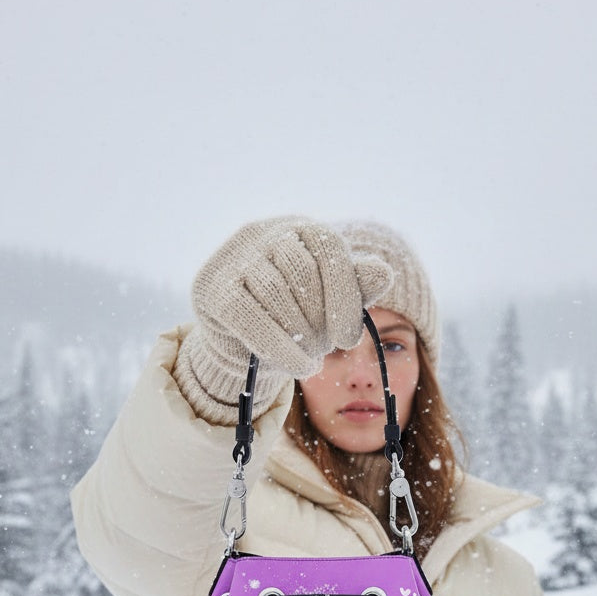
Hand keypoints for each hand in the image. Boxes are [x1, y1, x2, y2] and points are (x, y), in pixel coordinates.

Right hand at [191, 216, 392, 380]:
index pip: (328, 248)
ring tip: (311, 358)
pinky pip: (251, 319)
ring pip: (277, 296)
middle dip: (320, 319)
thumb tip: (385, 273)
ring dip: (301, 336)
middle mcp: (262, 232)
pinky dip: (281, 349)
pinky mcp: (211, 289)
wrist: (240, 341)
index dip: (345, 297)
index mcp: (298, 227)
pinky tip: (299, 368)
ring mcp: (232, 258)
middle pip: (302, 272)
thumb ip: (355, 286)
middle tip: (324, 348)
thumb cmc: (292, 316)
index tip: (350, 339)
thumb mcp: (328, 301)